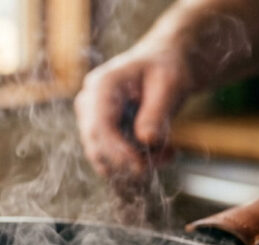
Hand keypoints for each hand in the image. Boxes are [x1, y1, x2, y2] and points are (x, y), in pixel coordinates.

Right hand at [75, 47, 191, 177]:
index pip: (99, 127)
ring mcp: (90, 119)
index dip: (117, 151)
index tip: (142, 167)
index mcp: (102, 85)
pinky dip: (136, 162)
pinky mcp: (99, 133)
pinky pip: (112, 158)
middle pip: (96, 146)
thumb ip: (156, 112)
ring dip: (136, 164)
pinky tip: (162, 152)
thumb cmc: (166, 68)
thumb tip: (147, 140)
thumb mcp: (170, 85)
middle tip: (167, 157)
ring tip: (169, 152)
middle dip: (130, 161)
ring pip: (104, 157)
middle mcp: (88, 103)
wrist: (163, 64)